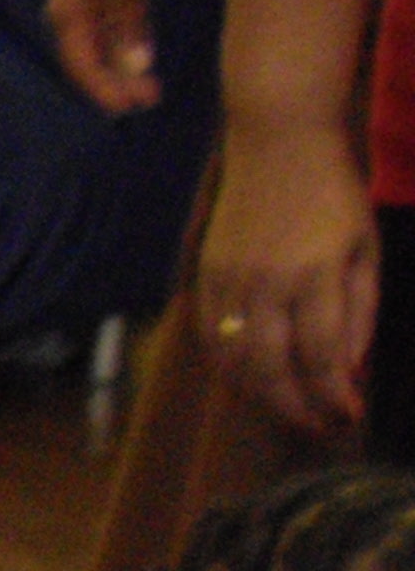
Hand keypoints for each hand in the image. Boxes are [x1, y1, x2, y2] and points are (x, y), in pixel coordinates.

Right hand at [48, 0, 162, 111]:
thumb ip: (131, 31)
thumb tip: (136, 69)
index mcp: (67, 18)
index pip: (83, 65)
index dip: (105, 89)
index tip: (130, 106)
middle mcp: (71, 18)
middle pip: (91, 62)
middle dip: (117, 83)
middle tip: (148, 100)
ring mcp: (86, 9)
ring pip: (103, 50)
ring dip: (124, 70)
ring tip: (149, 89)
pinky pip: (112, 34)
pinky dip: (127, 49)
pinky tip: (145, 63)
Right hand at [201, 114, 379, 436]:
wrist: (278, 142)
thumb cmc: (334, 191)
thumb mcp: (365, 246)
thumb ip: (359, 308)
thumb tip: (350, 367)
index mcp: (316, 273)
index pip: (323, 353)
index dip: (334, 394)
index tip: (348, 416)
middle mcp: (268, 284)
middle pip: (272, 369)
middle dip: (296, 408)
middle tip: (318, 428)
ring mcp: (229, 283)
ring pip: (236, 362)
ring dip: (261, 396)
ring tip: (286, 410)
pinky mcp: (205, 279)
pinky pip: (212, 340)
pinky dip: (229, 370)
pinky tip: (249, 380)